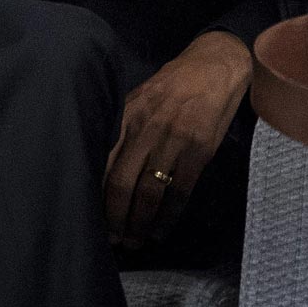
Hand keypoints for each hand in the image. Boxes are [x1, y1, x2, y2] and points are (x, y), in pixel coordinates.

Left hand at [104, 32, 252, 250]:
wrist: (216, 66)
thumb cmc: (174, 83)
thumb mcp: (140, 96)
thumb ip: (121, 127)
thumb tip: (101, 165)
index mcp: (127, 117)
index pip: (103, 163)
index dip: (96, 196)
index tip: (92, 218)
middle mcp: (146, 131)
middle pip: (121, 184)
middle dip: (115, 219)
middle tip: (115, 240)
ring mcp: (174, 141)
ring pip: (149, 193)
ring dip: (140, 223)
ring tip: (136, 240)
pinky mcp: (199, 151)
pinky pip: (180, 191)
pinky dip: (169, 216)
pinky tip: (162, 229)